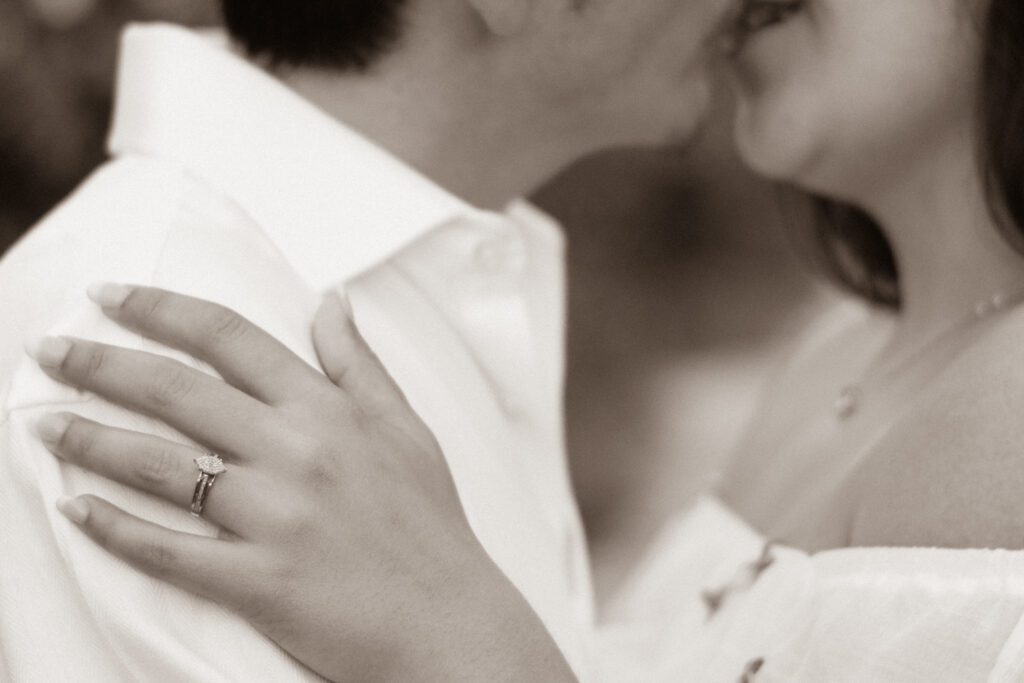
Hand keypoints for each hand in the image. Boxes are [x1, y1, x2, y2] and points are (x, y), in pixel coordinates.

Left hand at [28, 284, 575, 682]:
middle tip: (49, 350)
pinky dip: (116, 531)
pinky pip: (170, 551)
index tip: (111, 296)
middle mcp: (297, 452)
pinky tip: (77, 512)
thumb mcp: (405, 427)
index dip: (162, 309)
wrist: (451, 621)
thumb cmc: (429, 523)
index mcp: (329, 410)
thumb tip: (332, 299)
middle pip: (178, 391)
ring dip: (91, 441)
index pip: (230, 338)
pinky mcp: (260, 580)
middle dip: (102, 363)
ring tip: (43, 425)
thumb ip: (359, 362)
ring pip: (161, 465)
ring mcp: (276, 517)